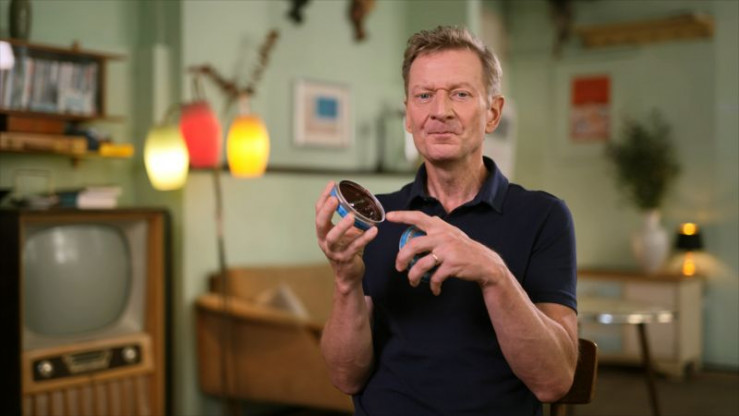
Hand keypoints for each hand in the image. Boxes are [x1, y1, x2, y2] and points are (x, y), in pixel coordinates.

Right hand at [315, 182, 377, 290]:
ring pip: (333, 238)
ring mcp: (334, 251)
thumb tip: (364, 200)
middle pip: (320, 224)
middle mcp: (325, 240)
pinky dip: (364, 238)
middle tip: (335, 199)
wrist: (349, 274)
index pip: (319, 212)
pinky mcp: (346, 259)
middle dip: (327, 211)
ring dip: (342, 226)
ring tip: (352, 216)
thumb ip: (351, 218)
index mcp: (323, 231)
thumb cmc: (348, 249)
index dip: (324, 197)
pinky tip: (374, 231)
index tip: (332, 184)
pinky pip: (355, 248)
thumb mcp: (347, 232)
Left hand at [387, 210, 504, 295]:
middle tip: (399, 267)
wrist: (486, 264)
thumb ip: (441, 227)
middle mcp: (442, 236)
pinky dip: (433, 285)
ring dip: (413, 276)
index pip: (418, 217)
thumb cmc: (466, 249)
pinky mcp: (452, 265)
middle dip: (401, 258)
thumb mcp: (454, 233)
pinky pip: (435, 277)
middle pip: (413, 245)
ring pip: (421, 265)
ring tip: (413, 282)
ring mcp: (447, 251)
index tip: (389, 217)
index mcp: (440, 227)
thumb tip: (429, 219)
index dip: (402, 216)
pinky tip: (435, 289)